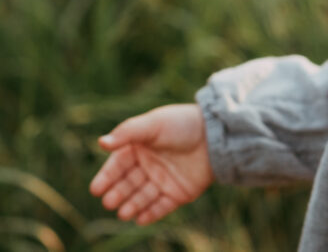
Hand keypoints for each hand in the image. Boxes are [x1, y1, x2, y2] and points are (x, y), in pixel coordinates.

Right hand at [89, 104, 213, 224]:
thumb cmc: (182, 124)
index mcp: (139, 148)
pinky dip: (151, 214)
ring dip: (132, 206)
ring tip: (123, 213)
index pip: (117, 166)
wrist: (216, 134)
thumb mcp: (153, 124)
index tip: (96, 189)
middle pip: (128, 183)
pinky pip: (161, 207)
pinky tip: (140, 219)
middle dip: (118, 194)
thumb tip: (101, 143)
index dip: (107, 178)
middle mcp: (149, 166)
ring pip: (142, 197)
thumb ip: (127, 133)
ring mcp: (163, 180)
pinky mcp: (179, 193)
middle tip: (110, 202)